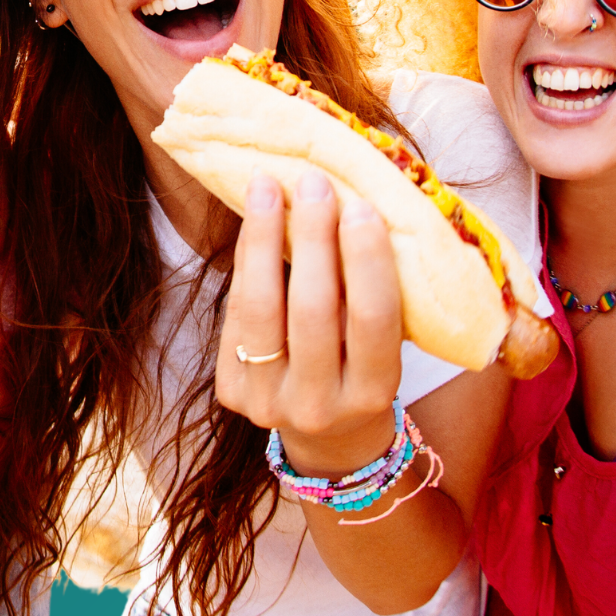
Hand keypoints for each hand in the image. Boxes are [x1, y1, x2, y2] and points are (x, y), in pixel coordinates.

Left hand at [215, 170, 403, 475]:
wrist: (327, 433)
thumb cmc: (365, 367)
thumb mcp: (384, 346)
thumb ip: (372, 294)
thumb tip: (356, 203)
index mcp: (372, 395)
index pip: (372, 322)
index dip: (366, 261)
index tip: (361, 206)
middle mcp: (318, 406)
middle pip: (312, 311)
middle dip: (313, 239)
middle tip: (313, 183)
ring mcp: (267, 403)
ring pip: (260, 308)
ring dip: (263, 239)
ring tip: (266, 186)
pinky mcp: (231, 392)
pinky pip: (235, 313)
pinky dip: (247, 261)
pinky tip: (254, 220)